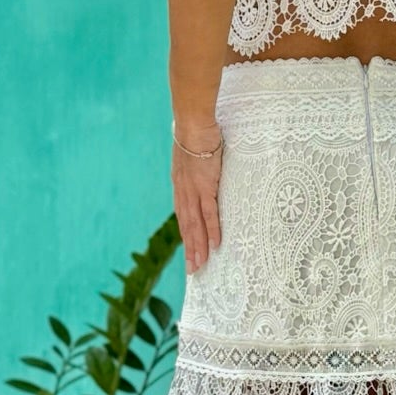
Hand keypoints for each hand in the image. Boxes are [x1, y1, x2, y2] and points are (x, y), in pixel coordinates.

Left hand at [172, 119, 223, 274]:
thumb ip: (196, 167)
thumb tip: (202, 168)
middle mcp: (183, 192)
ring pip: (195, 225)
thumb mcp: (192, 154)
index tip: (188, 251)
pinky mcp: (206, 187)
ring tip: (201, 265)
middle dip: (189, 249)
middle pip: (186, 226)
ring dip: (199, 247)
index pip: (182, 216)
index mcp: (180, 186)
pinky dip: (212, 230)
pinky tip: (215, 245)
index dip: (186, 235)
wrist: (193, 124)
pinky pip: (209, 213)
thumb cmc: (195, 134)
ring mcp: (194, 191)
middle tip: (192, 270)